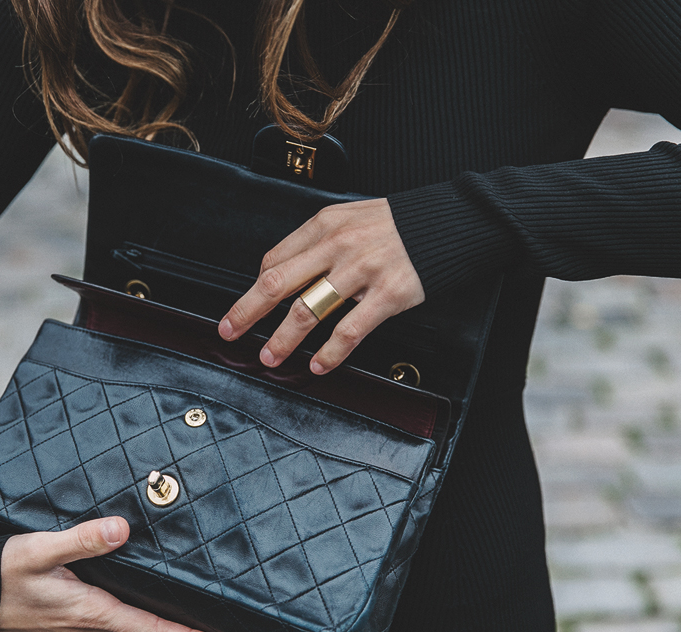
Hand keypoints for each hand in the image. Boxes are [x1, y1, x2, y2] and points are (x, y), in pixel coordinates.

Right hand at [0, 516, 228, 631]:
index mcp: (89, 612)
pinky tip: (133, 610)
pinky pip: (108, 631)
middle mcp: (86, 630)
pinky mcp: (63, 629)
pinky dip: (130, 626)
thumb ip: (82, 539)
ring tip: (183, 624)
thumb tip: (121, 530)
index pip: (150, 630)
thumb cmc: (0, 570)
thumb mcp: (40, 548)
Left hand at [218, 198, 423, 373]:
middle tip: (229, 331)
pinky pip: (350, 329)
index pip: (274, 260)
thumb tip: (285, 272)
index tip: (239, 309)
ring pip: (308, 310)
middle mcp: (337, 246)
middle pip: (278, 283)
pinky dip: (330, 352)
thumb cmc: (398, 224)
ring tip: (268, 357)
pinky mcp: (387, 294)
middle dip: (247, 311)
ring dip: (283, 338)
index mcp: (324, 225)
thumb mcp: (350, 218)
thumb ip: (319, 243)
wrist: (451, 220)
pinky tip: (319, 364)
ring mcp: (362, 270)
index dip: (252, 288)